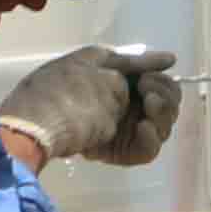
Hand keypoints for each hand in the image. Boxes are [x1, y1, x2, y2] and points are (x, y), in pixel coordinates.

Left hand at [0, 44, 184, 168]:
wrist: (40, 123)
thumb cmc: (70, 90)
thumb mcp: (101, 62)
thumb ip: (137, 62)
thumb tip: (171, 59)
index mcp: (118, 81)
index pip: (158, 82)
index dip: (161, 79)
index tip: (148, 78)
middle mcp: (123, 106)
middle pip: (164, 105)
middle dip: (165, 95)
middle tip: (148, 94)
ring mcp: (121, 131)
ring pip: (160, 126)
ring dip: (162, 114)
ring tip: (148, 106)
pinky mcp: (117, 152)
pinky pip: (147, 150)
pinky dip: (151, 138)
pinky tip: (143, 128)